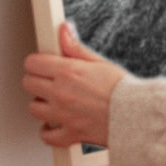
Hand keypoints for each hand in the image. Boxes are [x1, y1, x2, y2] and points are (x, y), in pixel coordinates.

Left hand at [22, 22, 127, 148]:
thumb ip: (75, 47)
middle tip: (48, 81)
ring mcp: (63, 115)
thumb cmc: (122, 89)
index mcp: (68, 72)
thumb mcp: (98, 62)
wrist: (137, 115)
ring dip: (41, 104)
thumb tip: (64, 30)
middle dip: (36, 80)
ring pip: (33, 109)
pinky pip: (46, 136)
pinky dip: (48, 131)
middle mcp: (61, 93)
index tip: (42, 64)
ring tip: (54, 101)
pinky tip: (55, 124)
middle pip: (28, 84)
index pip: (33, 63)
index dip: (37, 62)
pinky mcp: (69, 133)